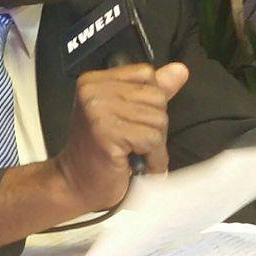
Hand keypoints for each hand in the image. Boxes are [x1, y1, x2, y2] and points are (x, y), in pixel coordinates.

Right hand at [54, 62, 188, 211]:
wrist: (75, 184)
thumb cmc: (98, 153)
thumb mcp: (124, 114)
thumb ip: (150, 91)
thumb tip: (180, 70)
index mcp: (93, 81)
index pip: (145, 74)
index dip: (149, 102)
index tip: (134, 122)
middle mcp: (93, 90)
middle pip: (156, 96)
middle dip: (154, 125)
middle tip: (134, 144)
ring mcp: (98, 111)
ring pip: (157, 119)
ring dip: (154, 146)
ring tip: (135, 156)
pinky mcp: (107, 133)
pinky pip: (152, 140)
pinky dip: (153, 159)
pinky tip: (139, 166)